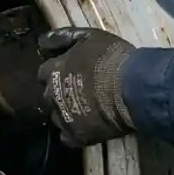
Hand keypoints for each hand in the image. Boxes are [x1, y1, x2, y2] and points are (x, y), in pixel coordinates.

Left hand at [37, 27, 136, 147]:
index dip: (56, 73)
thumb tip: (41, 42)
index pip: (43, 73)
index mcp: (53, 71)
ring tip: (86, 109)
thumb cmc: (111, 59)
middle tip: (80, 91)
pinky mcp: (76, 135)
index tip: (69, 73)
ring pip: (56, 116)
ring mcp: (63, 117)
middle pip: (48, 96)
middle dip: (59, 93)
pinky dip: (73, 132)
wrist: (131, 87)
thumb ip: (63, 38)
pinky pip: (67, 137)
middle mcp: (52, 95)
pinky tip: (86, 126)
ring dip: (66, 112)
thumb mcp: (89, 37)